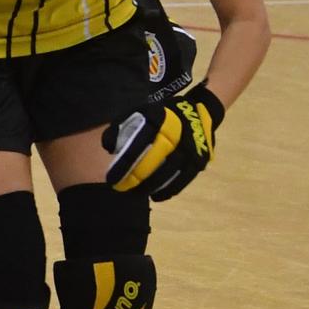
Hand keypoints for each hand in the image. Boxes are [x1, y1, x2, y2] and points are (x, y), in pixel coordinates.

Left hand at [103, 83, 224, 200]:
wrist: (197, 112)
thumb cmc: (161, 116)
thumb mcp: (139, 112)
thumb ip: (121, 126)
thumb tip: (108, 148)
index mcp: (158, 119)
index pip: (137, 144)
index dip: (123, 163)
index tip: (111, 177)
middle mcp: (176, 133)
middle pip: (153, 160)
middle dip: (134, 178)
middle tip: (120, 188)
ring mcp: (190, 148)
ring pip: (168, 172)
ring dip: (149, 187)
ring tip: (134, 194)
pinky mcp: (200, 160)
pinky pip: (183, 180)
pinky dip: (168, 190)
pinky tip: (155, 196)